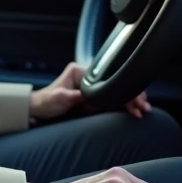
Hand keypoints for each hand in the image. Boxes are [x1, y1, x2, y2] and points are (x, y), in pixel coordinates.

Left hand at [28, 62, 153, 122]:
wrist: (38, 110)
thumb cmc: (46, 102)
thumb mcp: (60, 98)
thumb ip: (75, 96)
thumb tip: (90, 95)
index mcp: (80, 71)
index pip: (107, 78)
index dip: (122, 88)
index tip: (133, 98)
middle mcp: (88, 77)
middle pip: (115, 84)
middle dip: (131, 95)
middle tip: (143, 107)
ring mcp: (91, 87)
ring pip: (116, 92)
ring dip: (130, 101)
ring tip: (143, 110)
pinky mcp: (91, 98)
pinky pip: (111, 100)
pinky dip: (122, 105)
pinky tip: (133, 110)